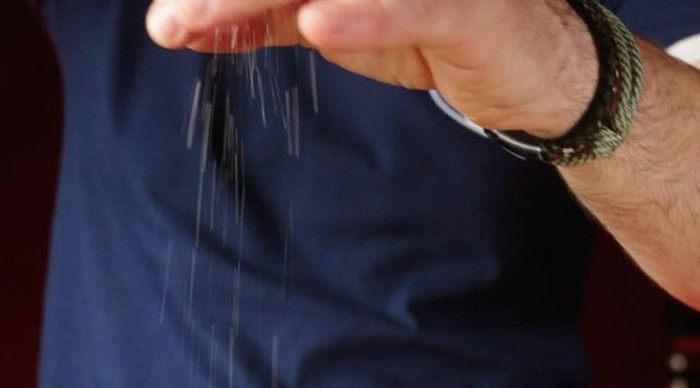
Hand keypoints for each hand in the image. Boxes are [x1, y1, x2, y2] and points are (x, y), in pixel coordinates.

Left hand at [145, 0, 598, 137]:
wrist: (532, 68)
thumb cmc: (435, 30)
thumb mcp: (335, 19)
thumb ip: (263, 16)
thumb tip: (178, 24)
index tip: (167, 16)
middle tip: (166, 19)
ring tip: (193, 20)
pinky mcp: (473, 8)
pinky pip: (413, 9)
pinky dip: (363, 16)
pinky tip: (314, 23)